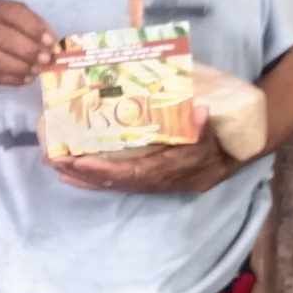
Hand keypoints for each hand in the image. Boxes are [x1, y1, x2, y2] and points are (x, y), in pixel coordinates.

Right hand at [0, 0, 56, 92]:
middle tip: (46, 59)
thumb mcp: (8, 21)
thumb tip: (52, 44)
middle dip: (28, 49)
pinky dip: (14, 78)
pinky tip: (26, 79)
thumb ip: (29, 27)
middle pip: (3, 35)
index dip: (34, 27)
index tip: (50, 41)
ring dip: (21, 66)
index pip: (14, 12)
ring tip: (37, 70)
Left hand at [48, 102, 237, 194]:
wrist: (239, 153)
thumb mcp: (217, 129)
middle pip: (116, 181)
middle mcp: (161, 179)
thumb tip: (201, 110)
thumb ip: (204, 123)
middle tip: (53, 160)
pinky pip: (123, 179)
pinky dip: (100, 176)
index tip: (76, 163)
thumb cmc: (224, 135)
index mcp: (172, 169)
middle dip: (83, 173)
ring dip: (86, 176)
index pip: (131, 174)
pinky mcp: (155, 177)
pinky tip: (78, 173)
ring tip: (57, 165)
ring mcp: (158, 181)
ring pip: (116, 182)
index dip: (103, 171)